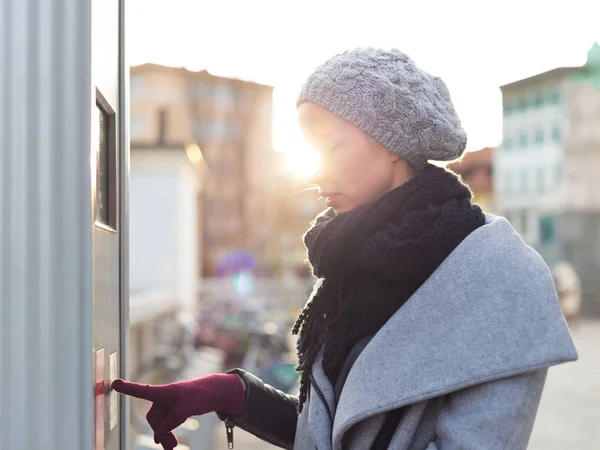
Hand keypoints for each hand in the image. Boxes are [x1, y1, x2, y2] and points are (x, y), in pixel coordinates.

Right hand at [112, 373, 244, 449]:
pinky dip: (167, 433)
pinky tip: (169, 442)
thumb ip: (174, 418)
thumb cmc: (202, 393)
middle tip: (170, 446)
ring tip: (172, 447)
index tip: (115, 383)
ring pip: (160, 423)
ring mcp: (171, 404)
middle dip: (159, 431)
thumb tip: (161, 430)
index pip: (143, 391)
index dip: (128, 389)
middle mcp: (165, 398)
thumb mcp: (189, 406)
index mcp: (165, 392)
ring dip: (163, 435)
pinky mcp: (177, 410)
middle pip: (153, 417)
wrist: (217, 392)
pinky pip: (167, 423)